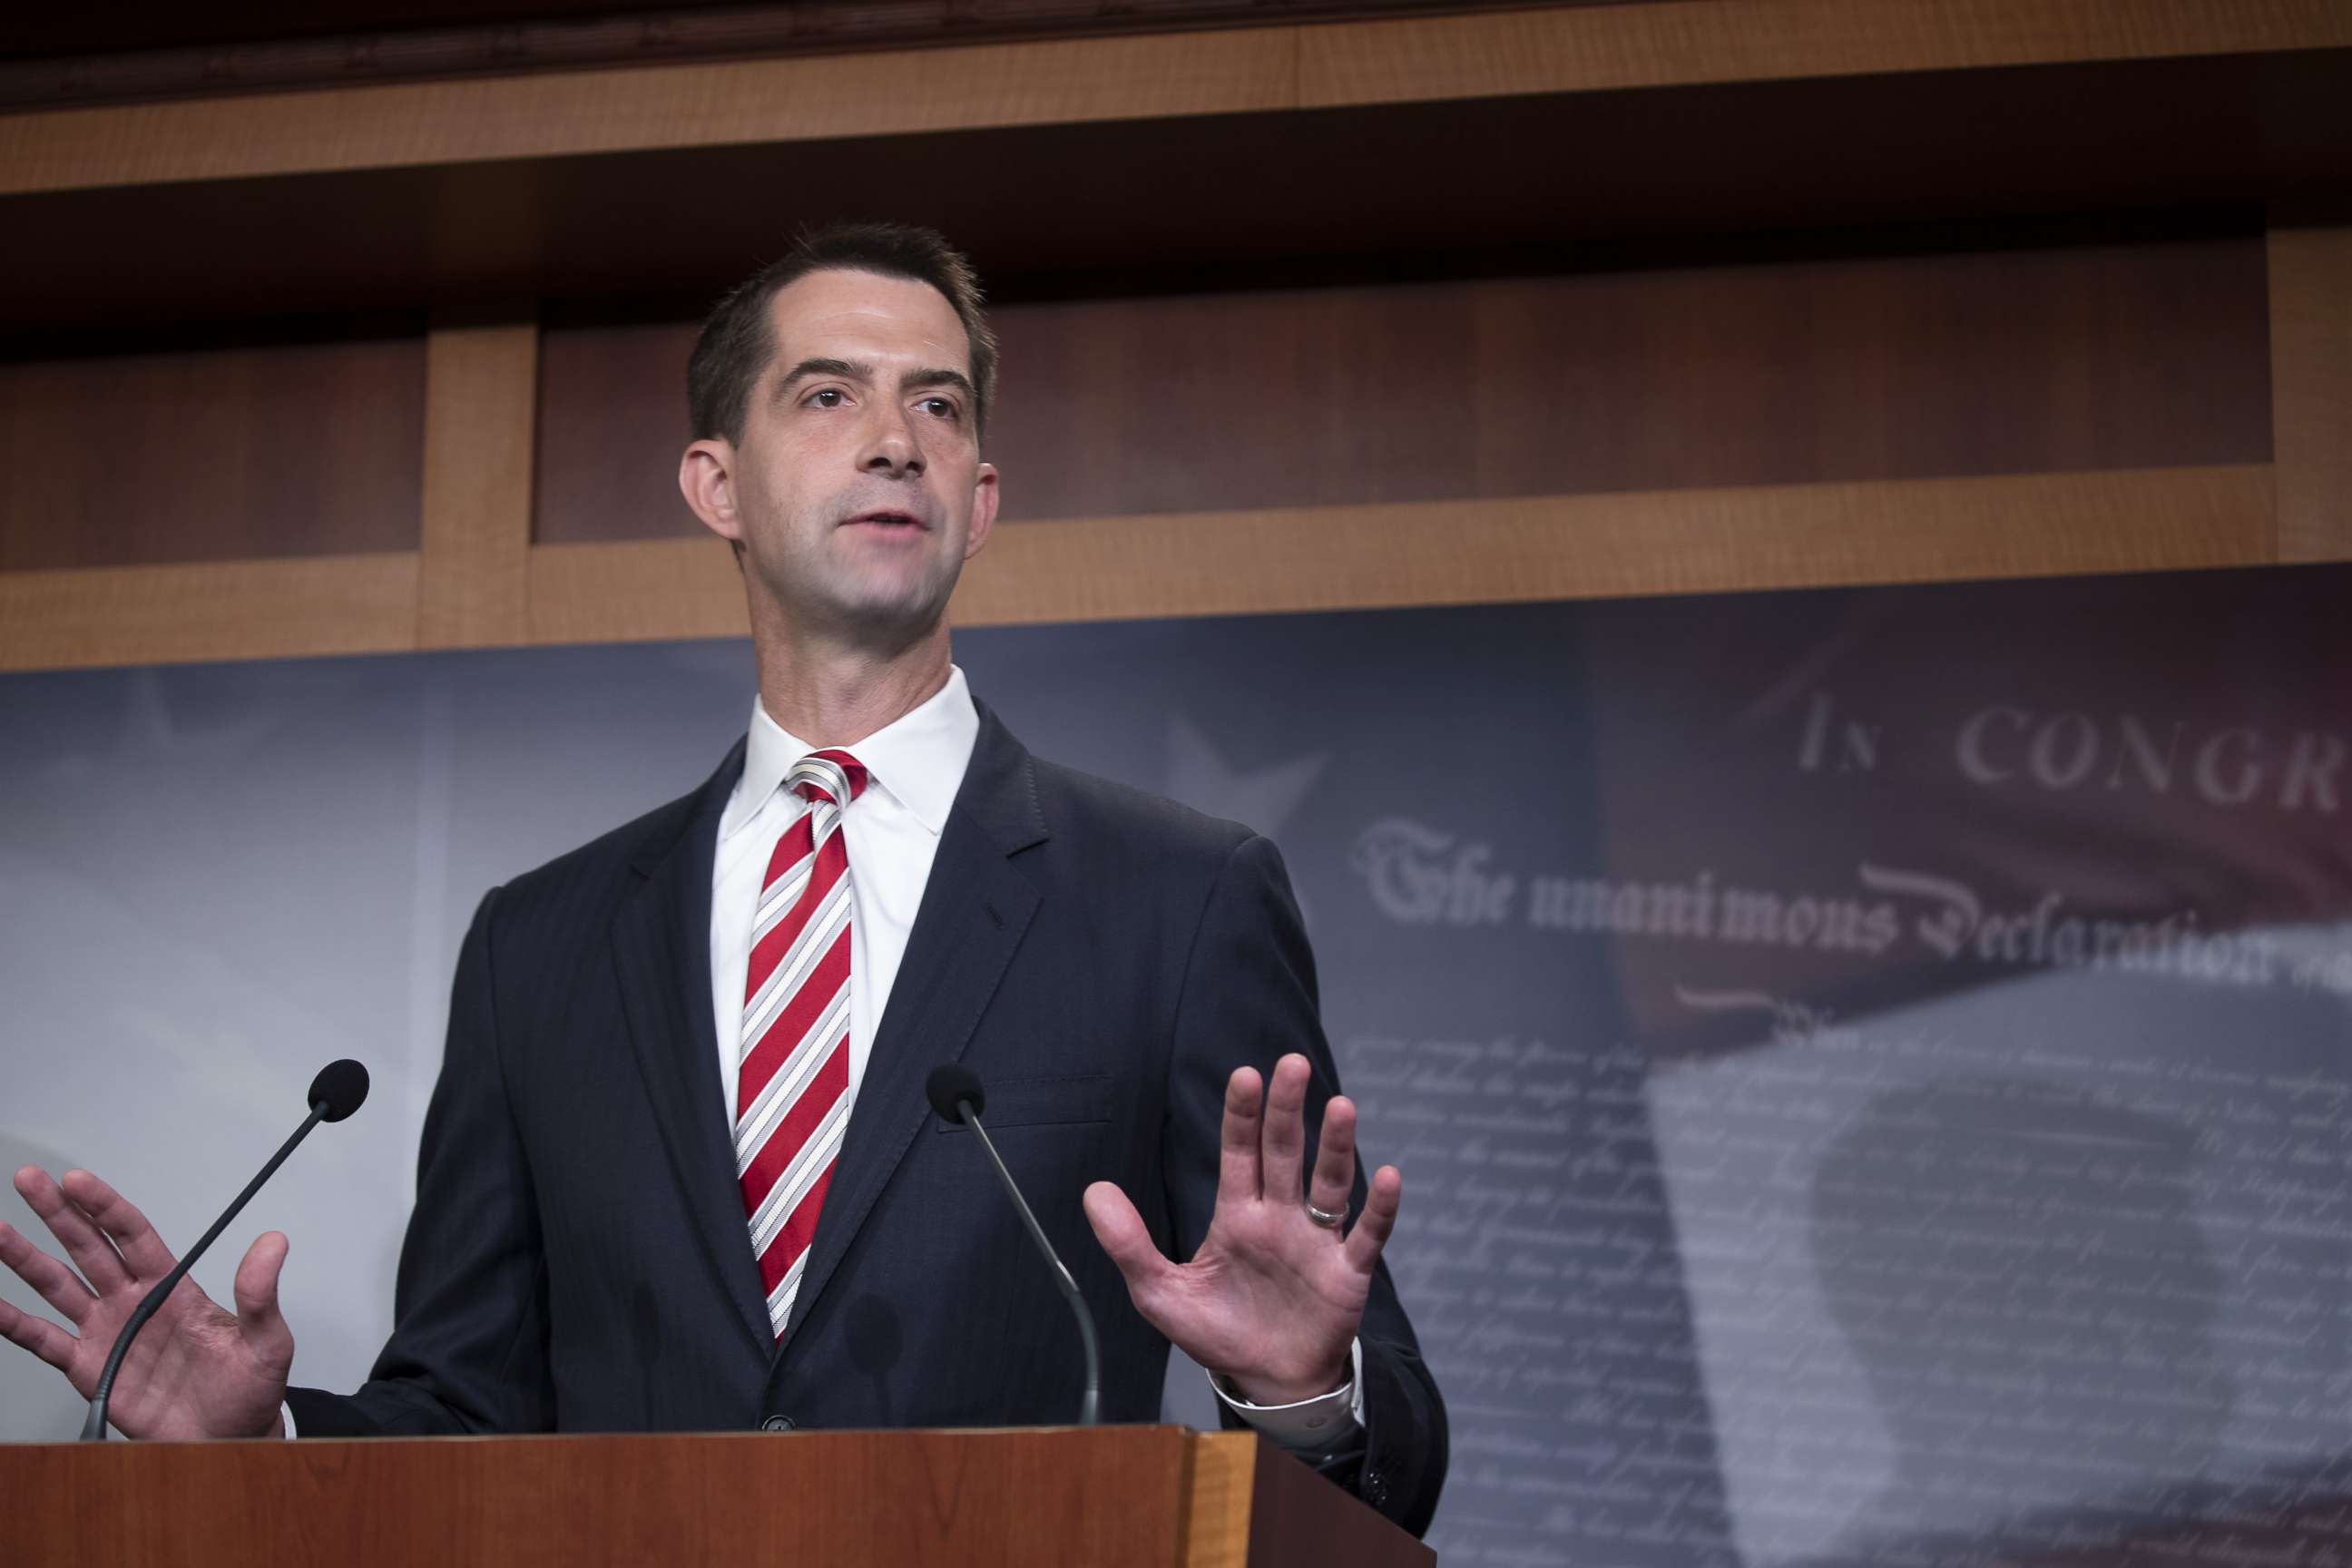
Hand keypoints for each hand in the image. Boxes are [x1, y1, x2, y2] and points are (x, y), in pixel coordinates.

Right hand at [0, 1167, 292, 1438]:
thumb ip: (261, 1294)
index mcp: (172, 1287)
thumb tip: (275, 1242)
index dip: (104, 1207)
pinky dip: (12, 1322)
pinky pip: (41, 1340)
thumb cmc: (248, 1390)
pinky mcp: (87, 1368)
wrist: (227, 1441)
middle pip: (88, 1247)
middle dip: (58, 1213)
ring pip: (57, 1285)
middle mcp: (132, 1301)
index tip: (76, 1180)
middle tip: (29, 1179)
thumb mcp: (266, 1342)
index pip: (132, 1235)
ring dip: (25, 1258)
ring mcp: (106, 1332)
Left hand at [1083, 1053, 1400, 1404]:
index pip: (1238, 1153)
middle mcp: (1279, 1217)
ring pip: (1329, 1184)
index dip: (1241, 1116)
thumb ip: (1128, 1244)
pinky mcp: (1346, 1273)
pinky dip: (1380, 1209)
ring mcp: (1316, 1242)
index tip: (1244, 1076)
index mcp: (1237, 1216)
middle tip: (1292, 1064)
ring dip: (1335, 1147)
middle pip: (1284, 1154)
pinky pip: (1367, 1236)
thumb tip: (1093, 1191)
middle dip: (1286, 1110)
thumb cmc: (1219, 1332)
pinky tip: (1387, 1177)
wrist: (1268, 1382)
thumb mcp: (1161, 1293)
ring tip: (1340, 1107)